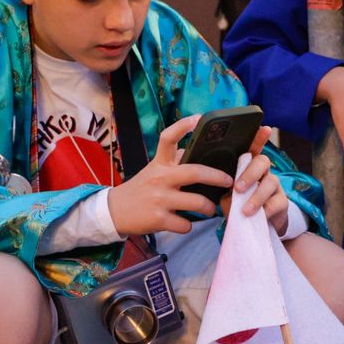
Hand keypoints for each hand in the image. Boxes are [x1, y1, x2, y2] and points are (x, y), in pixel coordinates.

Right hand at [105, 115, 233, 235]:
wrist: (115, 211)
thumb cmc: (141, 189)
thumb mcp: (154, 170)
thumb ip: (173, 162)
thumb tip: (195, 151)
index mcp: (159, 164)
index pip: (167, 138)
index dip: (183, 126)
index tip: (198, 118)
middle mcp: (160, 178)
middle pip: (194, 172)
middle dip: (216, 177)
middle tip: (228, 181)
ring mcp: (159, 199)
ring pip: (196, 202)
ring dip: (208, 207)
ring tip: (210, 209)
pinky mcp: (159, 219)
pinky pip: (185, 224)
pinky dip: (188, 226)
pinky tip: (185, 223)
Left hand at [219, 127, 290, 235]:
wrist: (254, 227)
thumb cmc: (238, 205)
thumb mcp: (227, 195)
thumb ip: (223, 188)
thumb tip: (217, 183)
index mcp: (248, 166)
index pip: (253, 148)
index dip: (259, 138)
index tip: (264, 128)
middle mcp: (263, 172)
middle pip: (262, 161)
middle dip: (250, 173)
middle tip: (238, 188)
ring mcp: (274, 186)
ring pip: (271, 182)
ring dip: (256, 196)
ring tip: (245, 210)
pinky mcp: (282, 202)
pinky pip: (276, 202)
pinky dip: (266, 210)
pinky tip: (259, 217)